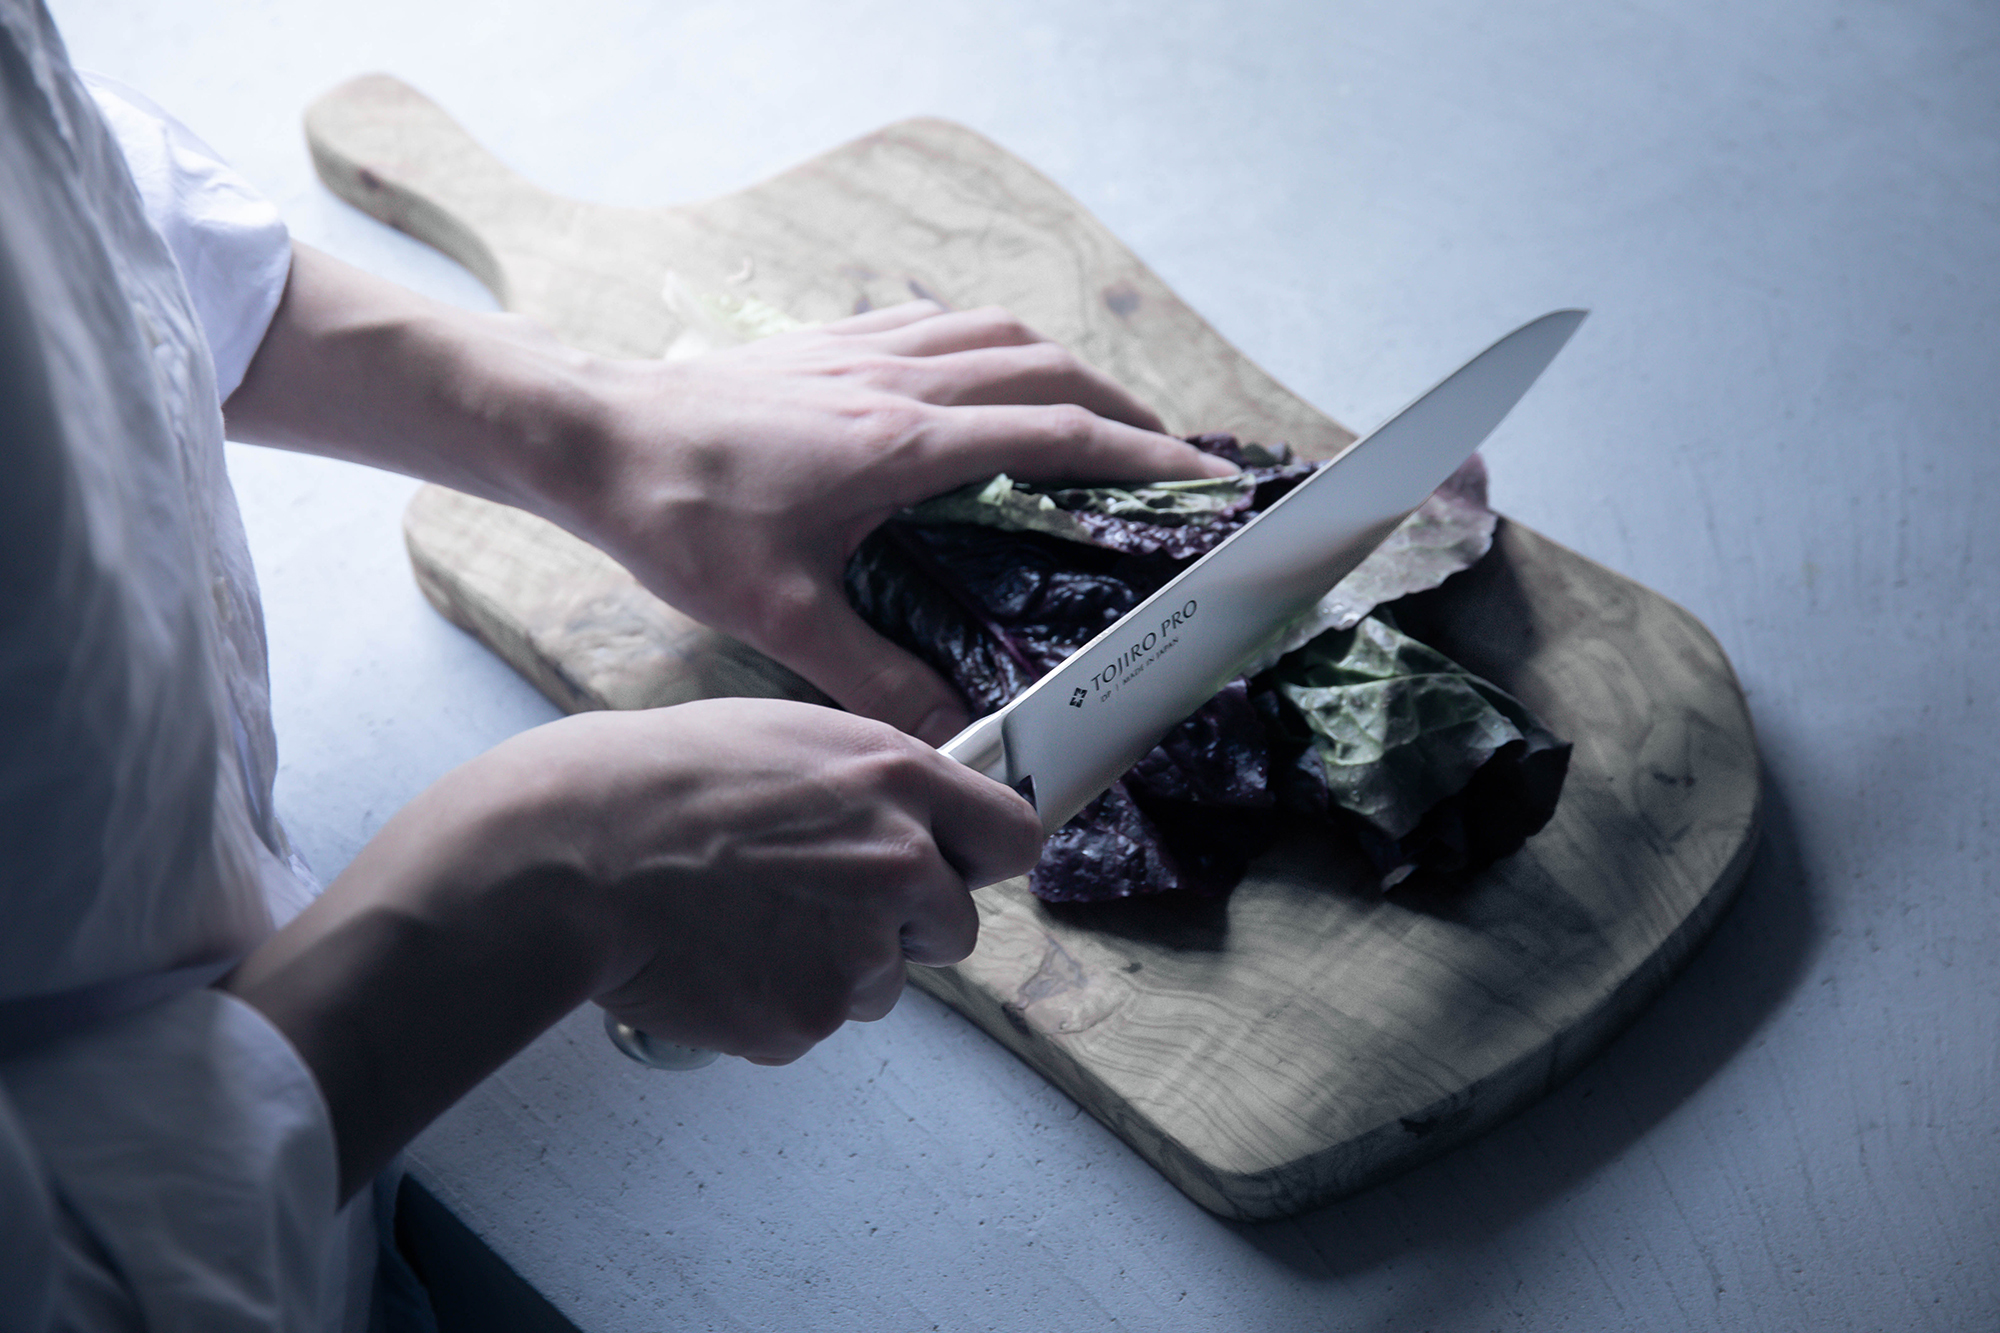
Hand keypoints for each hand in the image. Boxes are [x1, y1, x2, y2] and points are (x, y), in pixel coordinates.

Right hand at [551, 698, 1042, 1061]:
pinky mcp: (810, 1016)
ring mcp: (859, 949)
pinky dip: (777, 1001)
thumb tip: (911, 816)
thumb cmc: (658, 784)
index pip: (1013, 836)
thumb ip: (872, 785)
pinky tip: (721, 957)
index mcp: (898, 779)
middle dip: (901, 924)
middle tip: (816, 901)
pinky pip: (815, 1021)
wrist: (573, 856)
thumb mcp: (791, 740)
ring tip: (745, 919)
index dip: (978, 858)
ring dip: (832, 965)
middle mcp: (899, 863)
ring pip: (882, 983)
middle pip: (955, 925)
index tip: (956, 869)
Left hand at [556, 301, 1236, 742]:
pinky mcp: (831, 341)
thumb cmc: (677, 516)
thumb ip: (874, 678)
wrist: (591, 433)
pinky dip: (995, 346)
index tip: (1202, 481)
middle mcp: (899, 380)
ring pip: (1000, 334)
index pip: (1056, 435)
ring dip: (1067, 370)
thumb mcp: (777, 614)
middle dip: (1126, 409)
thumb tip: (952, 737)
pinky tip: (992, 377)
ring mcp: (865, 350)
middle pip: (1049, 371)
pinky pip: (942, 323)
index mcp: (902, 443)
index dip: (1143, 456)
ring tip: (1102, 414)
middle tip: (1171, 457)